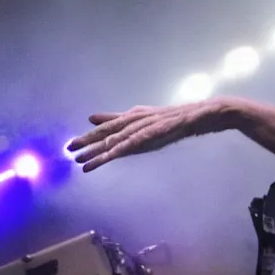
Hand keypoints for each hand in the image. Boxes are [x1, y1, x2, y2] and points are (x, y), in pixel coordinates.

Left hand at [67, 98, 233, 172]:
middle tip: (68, 151)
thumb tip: (107, 121)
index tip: (70, 146)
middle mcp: (139, 118)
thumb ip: (133, 122)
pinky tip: (111, 154)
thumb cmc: (179, 120)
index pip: (108, 127)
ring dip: (100, 150)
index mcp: (136, 116)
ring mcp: (148, 123)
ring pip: (119, 138)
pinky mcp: (159, 130)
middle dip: (87, 142)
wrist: (206, 114)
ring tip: (82, 160)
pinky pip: (138, 141)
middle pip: (108, 131)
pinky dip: (123, 147)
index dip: (89, 137)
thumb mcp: (151, 122)